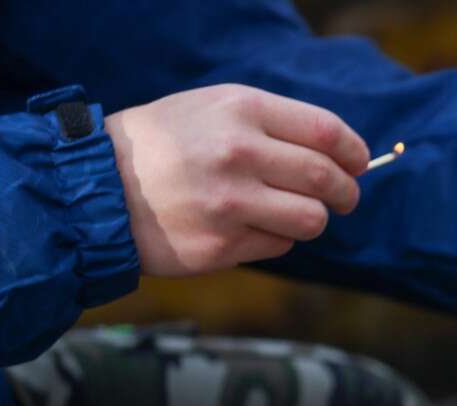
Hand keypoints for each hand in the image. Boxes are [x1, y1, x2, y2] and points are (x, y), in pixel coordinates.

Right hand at [105, 84, 369, 275]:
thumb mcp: (211, 110)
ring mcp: (230, 202)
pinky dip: (277, 238)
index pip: (326, 132)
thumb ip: (272, 125)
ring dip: (314, 219)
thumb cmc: (163, 146)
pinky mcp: (222, 244)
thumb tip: (339, 153)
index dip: (354, 151)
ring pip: (312, 219)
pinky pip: (280, 245)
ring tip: (295, 213)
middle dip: (348, 192)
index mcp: (241, 111)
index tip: (360, 163)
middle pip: (327, 179)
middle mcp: (238, 153)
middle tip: (346, 198)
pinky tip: (249, 227)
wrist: (96, 190)